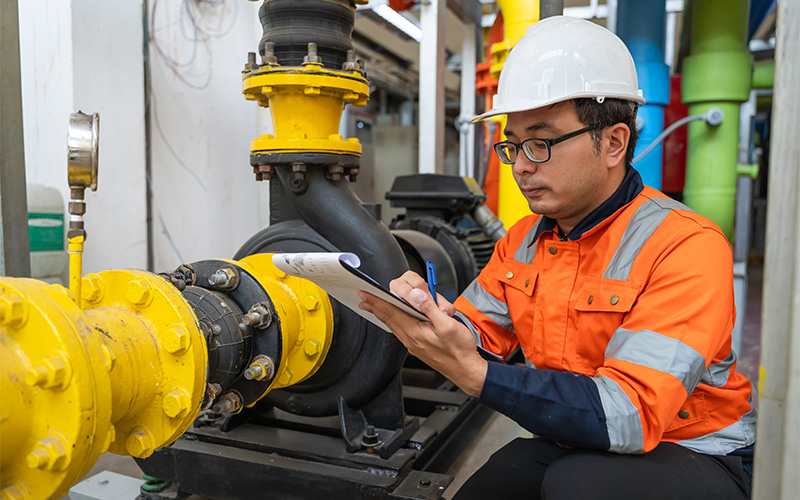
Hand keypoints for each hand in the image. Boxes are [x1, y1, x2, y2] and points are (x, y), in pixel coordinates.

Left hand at [358, 271, 486, 396]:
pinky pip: (402, 331)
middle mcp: (411, 339)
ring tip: (374, 308)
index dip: (376, 302)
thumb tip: (416, 295)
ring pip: (394, 325)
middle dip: (375, 307)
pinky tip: (395, 320)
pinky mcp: (419, 346)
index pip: (391, 312)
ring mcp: (414, 344)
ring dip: (383, 314)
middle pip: (389, 319)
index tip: (365, 295)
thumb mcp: (447, 324)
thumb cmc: (460, 350)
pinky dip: (394, 322)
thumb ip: (430, 308)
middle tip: (363, 299)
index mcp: (415, 332)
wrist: (466, 370)